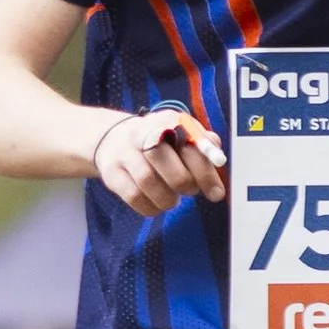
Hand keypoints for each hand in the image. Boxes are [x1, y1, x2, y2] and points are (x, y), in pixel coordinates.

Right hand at [94, 106, 227, 215]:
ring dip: (167, 198)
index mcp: (166, 121)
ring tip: (172, 199)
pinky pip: (133, 196)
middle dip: (183, 182)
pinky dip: (151, 207)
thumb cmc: (159, 142)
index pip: (186, 143)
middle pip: (162, 157)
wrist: (113, 140)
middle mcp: (141, 133)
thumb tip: (217, 156)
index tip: (216, 192)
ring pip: (147, 180)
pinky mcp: (111, 173)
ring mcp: (123, 153)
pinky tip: (157, 205)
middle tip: (190, 191)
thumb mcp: (180, 135)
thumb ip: (202, 144)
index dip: (204, 170)